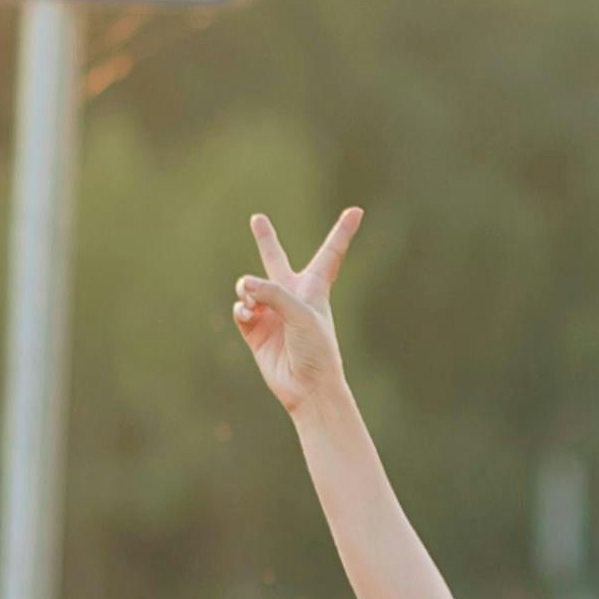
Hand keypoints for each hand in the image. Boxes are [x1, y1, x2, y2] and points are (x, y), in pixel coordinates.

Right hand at [228, 207, 363, 416]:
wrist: (308, 388)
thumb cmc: (317, 349)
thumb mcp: (301, 313)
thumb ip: (272, 293)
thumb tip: (244, 284)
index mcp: (315, 288)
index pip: (331, 252)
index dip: (343, 231)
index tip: (356, 210)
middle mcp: (292, 297)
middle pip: (276, 261)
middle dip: (266, 241)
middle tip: (257, 218)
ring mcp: (271, 313)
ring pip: (250, 286)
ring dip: (247, 288)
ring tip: (251, 297)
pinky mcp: (255, 330)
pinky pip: (241, 309)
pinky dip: (242, 308)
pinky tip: (248, 314)